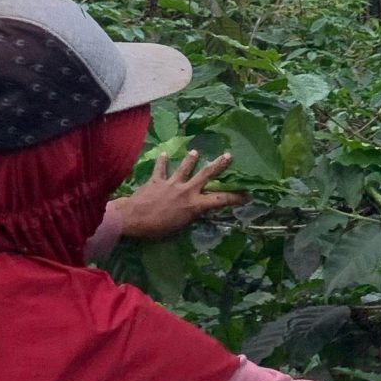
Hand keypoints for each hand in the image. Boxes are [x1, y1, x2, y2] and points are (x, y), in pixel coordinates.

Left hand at [109, 151, 243, 242]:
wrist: (133, 218)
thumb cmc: (157, 229)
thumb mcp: (180, 227)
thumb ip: (190, 216)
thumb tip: (196, 211)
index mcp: (194, 205)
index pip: (219, 200)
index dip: (235, 197)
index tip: (247, 195)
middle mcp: (186, 190)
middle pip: (206, 175)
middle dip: (218, 165)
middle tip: (228, 155)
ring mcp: (171, 183)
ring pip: (184, 168)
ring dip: (190, 159)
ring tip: (195, 151)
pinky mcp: (156, 180)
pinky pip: (160, 169)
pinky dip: (161, 161)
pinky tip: (162, 153)